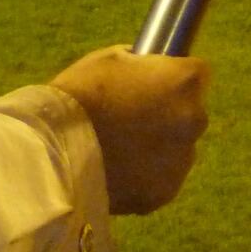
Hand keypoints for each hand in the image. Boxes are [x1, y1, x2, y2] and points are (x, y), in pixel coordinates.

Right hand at [49, 46, 208, 214]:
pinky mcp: (165, 193)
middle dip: (169, 113)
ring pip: (178, 148)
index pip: (197, 73)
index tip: (152, 85)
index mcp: (184, 81)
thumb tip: (152, 71)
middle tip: (132, 119)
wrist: (54, 153)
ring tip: (120, 149)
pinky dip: (146, 176)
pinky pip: (161, 179)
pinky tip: (118, 171)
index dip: (172, 78)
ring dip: (160, 147)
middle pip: (190, 113)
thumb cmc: (79, 94)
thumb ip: (143, 64)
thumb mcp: (111, 58)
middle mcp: (194, 120)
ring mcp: (182, 160)